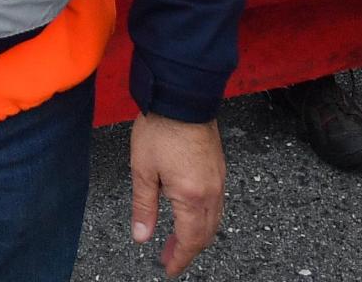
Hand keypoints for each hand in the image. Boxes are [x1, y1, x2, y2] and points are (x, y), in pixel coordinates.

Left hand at [127, 112, 223, 276]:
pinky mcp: (219, 168)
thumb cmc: (161, 128)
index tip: (169, 268)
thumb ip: (144, 206)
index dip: (179, 258)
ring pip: (213, 219)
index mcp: (192, 196)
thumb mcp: (143, 170)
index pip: (190, 240)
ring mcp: (219, 179)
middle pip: (205, 234)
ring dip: (196, 234)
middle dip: (188, 250)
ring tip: (177, 239)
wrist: (182, 97)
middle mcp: (212, 191)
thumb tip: (141, 236)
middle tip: (170, 258)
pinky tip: (189, 214)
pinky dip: (204, 217)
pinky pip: (217, 203)